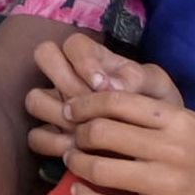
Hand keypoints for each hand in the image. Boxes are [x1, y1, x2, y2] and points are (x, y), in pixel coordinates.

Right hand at [16, 29, 162, 162]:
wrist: (159, 141)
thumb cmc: (157, 106)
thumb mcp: (157, 87)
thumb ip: (138, 78)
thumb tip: (110, 85)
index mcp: (95, 58)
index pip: (74, 43)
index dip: (82, 60)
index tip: (102, 85)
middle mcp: (70, 77)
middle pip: (44, 56)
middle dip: (65, 80)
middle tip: (87, 104)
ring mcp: (58, 106)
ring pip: (34, 99)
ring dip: (56, 113)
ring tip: (82, 131)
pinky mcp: (55, 137)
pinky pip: (36, 137)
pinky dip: (53, 144)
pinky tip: (78, 152)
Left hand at [42, 84, 194, 194]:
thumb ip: (163, 115)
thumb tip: (114, 103)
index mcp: (179, 119)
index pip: (116, 101)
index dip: (85, 104)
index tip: (72, 110)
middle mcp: (172, 148)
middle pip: (101, 132)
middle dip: (77, 134)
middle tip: (71, 139)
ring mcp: (170, 183)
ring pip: (101, 168)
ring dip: (77, 164)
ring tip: (73, 163)